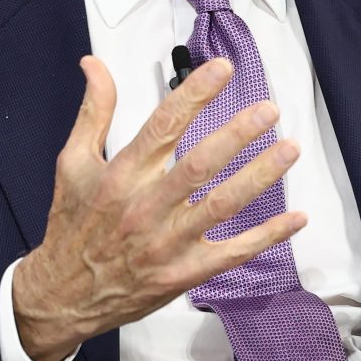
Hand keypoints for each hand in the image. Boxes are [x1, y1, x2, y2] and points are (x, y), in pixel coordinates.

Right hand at [12, 54, 305, 360]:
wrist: (63, 296)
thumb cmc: (73, 225)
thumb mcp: (73, 163)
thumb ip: (94, 111)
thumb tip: (95, 64)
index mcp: (120, 176)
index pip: (162, 126)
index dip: (194, 94)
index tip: (222, 69)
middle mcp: (145, 207)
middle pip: (198, 166)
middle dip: (237, 135)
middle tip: (268, 110)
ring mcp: (167, 243)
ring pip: (221, 206)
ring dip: (259, 177)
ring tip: (289, 149)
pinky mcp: (184, 272)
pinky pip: (232, 253)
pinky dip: (267, 236)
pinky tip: (296, 217)